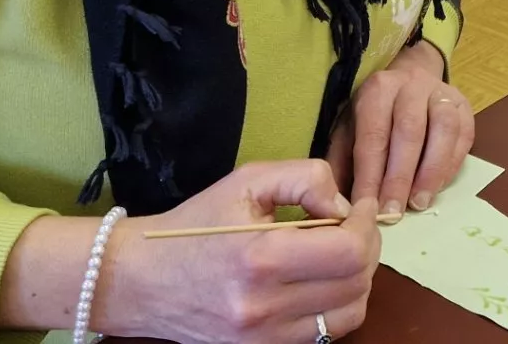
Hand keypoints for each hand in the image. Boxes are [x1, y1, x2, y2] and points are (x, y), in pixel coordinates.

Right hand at [94, 159, 382, 342]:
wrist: (140, 280)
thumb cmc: (194, 225)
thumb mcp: (247, 181)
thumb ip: (306, 179)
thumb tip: (344, 208)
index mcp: (259, 258)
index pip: (349, 251)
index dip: (366, 226)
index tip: (358, 209)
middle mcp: (264, 307)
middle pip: (356, 283)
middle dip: (366, 248)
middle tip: (351, 228)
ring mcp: (263, 338)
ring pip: (350, 313)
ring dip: (357, 280)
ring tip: (338, 255)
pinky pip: (325, 334)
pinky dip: (336, 306)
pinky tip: (320, 283)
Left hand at [326, 39, 473, 221]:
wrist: (410, 79)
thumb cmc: (374, 113)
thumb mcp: (349, 129)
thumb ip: (343, 163)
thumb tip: (341, 204)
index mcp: (378, 90)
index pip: (374, 136)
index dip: (370, 175)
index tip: (367, 208)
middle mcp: (411, 86)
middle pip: (410, 131)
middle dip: (401, 177)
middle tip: (395, 212)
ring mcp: (442, 93)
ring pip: (444, 130)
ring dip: (432, 171)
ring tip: (420, 202)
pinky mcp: (464, 105)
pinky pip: (464, 135)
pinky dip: (452, 165)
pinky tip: (439, 187)